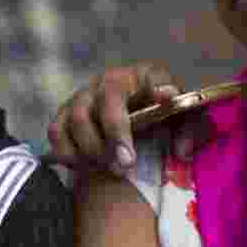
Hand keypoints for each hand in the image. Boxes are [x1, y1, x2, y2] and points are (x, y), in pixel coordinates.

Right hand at [47, 63, 212, 173]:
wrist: (128, 118)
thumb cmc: (157, 117)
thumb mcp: (181, 121)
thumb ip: (190, 132)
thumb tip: (180, 152)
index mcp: (144, 76)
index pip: (154, 76)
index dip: (159, 86)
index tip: (167, 99)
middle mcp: (110, 80)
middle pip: (107, 101)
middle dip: (115, 134)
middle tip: (127, 163)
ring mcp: (83, 96)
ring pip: (78, 118)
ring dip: (93, 148)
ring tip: (111, 169)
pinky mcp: (63, 114)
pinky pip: (56, 132)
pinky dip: (67, 151)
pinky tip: (84, 166)